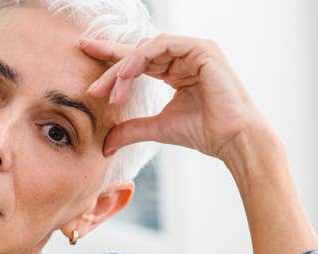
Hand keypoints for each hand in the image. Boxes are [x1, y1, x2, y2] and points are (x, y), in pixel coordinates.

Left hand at [80, 33, 272, 159]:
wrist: (232, 140)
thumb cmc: (203, 133)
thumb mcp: (158, 128)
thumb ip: (131, 129)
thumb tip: (104, 144)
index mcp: (177, 69)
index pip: (138, 60)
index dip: (112, 61)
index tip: (85, 58)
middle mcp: (185, 55)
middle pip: (138, 53)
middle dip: (110, 66)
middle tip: (90, 85)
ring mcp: (194, 50)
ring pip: (146, 49)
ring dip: (123, 70)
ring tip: (108, 92)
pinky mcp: (201, 49)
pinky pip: (161, 46)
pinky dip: (139, 60)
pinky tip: (125, 77)